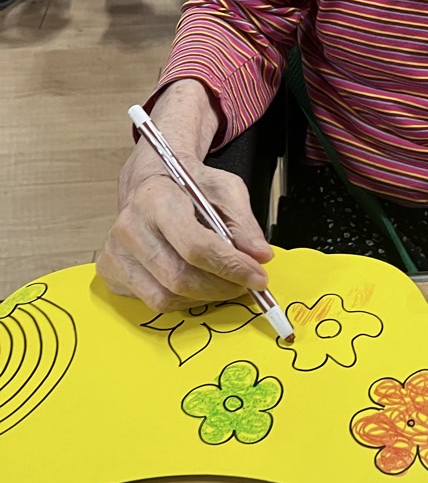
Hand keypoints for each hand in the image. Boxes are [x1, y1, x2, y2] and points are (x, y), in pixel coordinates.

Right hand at [98, 81, 273, 309]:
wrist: (152, 181)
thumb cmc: (189, 185)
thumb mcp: (225, 189)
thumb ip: (244, 223)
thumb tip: (261, 256)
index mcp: (156, 200)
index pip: (196, 246)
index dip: (231, 267)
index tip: (259, 277)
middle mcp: (129, 228)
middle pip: (180, 278)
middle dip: (222, 287)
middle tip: (247, 285)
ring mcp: (115, 252)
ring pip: (166, 296)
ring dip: (205, 297)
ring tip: (226, 283)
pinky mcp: (111, 271)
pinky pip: (153, 301)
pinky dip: (184, 300)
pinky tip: (198, 283)